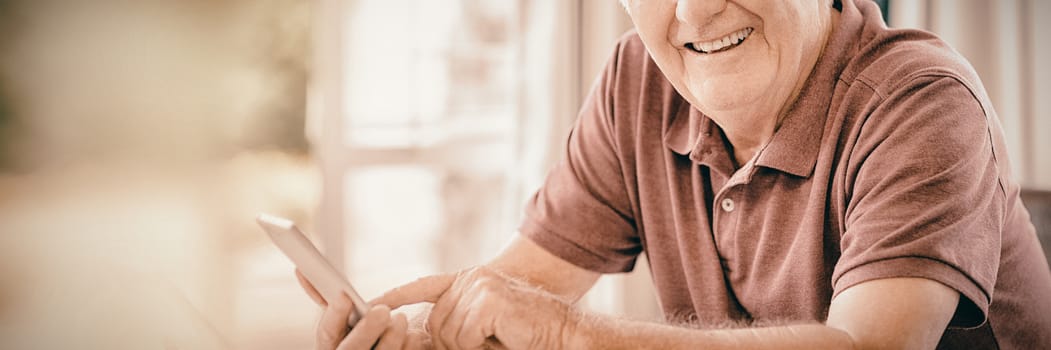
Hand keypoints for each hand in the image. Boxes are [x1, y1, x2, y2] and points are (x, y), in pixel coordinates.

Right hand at [296, 270, 427, 349]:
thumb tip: (302, 272)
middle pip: (351, 349)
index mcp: (329, 345)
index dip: (333, 314)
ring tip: (401, 319)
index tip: (344, 296)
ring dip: (390, 339)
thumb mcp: (338, 322)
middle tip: (382, 311)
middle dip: (366, 329)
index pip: (327, 332)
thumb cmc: (352, 337)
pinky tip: (414, 337)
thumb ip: (325, 301)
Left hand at [374, 266, 581, 349]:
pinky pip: (464, 335)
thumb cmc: (525, 334)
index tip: (373, 302)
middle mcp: (471, 279)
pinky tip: (502, 336)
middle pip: (433, 321)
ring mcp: (479, 287)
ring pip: (448, 332)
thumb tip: (420, 332)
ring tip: (498, 338)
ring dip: (469, 346)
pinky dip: (480, 345)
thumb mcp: (483, 325)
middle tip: (486, 342)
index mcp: (468, 281)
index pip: (424, 286)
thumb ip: (456, 322)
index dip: (397, 295)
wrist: (564, 333)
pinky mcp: (488, 300)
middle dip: (451, 344)